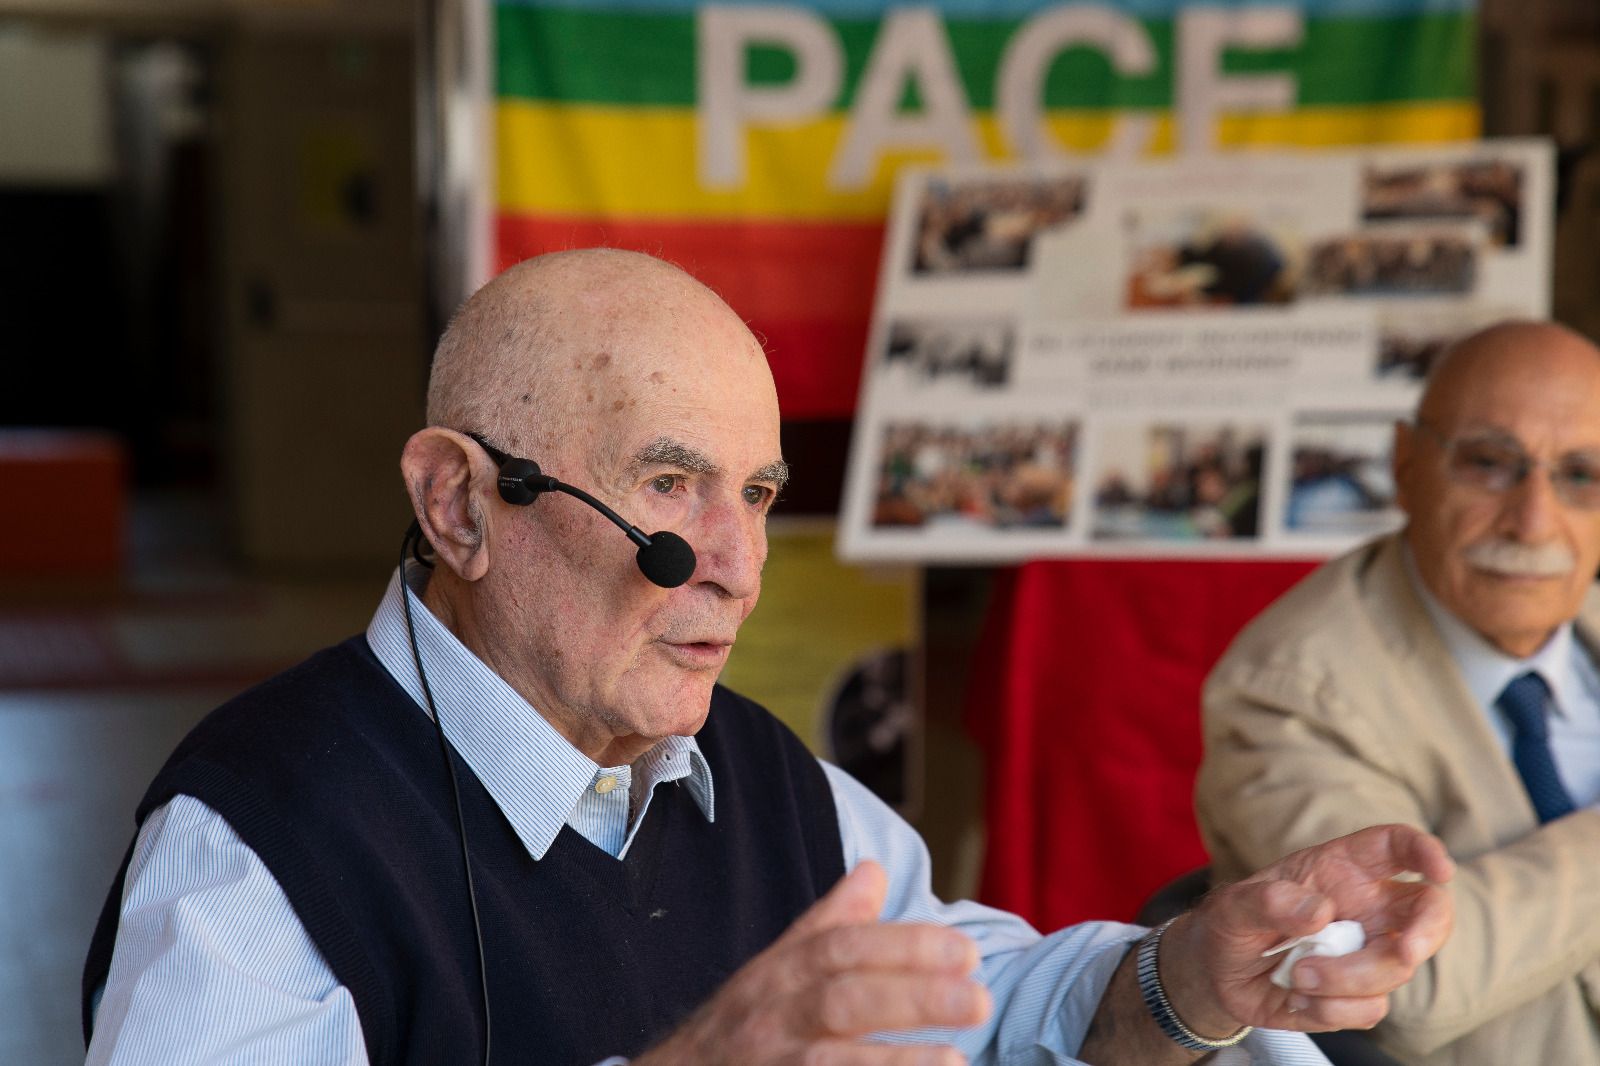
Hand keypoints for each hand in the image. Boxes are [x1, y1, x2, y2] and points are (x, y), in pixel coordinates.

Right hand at [635, 860, 990, 1065]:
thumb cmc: (741, 1026)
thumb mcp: (777, 967)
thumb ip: (829, 923)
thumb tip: (874, 869)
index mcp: (781, 975)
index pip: (843, 949)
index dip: (904, 946)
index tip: (967, 951)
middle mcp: (773, 1019)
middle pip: (842, 1000)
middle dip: (912, 997)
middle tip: (980, 1000)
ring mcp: (772, 1065)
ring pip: (828, 1061)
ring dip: (894, 1060)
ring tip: (957, 1060)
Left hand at [1162, 824, 1454, 1037]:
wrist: (1218, 974)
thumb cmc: (1233, 922)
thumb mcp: (1234, 904)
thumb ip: (1268, 900)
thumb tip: (1320, 912)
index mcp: (1343, 870)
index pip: (1396, 847)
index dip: (1424, 851)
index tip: (1439, 870)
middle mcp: (1367, 909)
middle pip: (1429, 911)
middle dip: (1428, 932)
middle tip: (1403, 952)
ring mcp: (1367, 953)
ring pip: (1396, 968)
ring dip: (1346, 978)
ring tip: (1295, 975)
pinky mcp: (1359, 995)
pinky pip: (1369, 1007)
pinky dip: (1331, 1008)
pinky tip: (1297, 997)